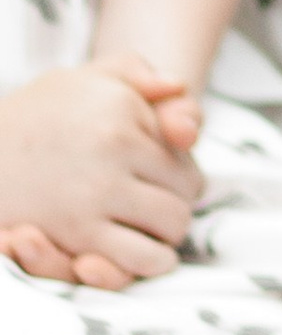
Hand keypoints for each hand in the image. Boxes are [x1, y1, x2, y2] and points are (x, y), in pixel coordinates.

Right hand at [0, 56, 204, 288]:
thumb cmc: (43, 113)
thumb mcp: (89, 78)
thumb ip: (140, 74)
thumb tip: (180, 88)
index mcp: (120, 113)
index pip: (184, 158)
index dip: (181, 173)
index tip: (162, 176)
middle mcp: (111, 153)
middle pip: (185, 194)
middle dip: (178, 202)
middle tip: (160, 203)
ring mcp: (93, 198)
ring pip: (171, 227)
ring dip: (166, 233)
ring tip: (150, 227)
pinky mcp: (75, 236)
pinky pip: (139, 260)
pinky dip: (149, 260)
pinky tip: (139, 249)